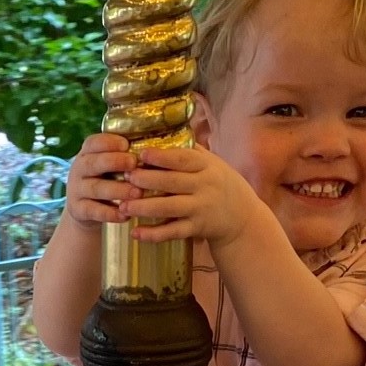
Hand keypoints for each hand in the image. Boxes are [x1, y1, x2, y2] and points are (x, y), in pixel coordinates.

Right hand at [64, 133, 138, 229]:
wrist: (85, 209)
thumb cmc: (106, 179)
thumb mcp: (109, 165)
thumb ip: (124, 156)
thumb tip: (153, 150)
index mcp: (87, 153)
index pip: (94, 142)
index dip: (109, 142)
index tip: (126, 144)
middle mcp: (79, 169)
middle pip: (93, 163)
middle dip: (114, 161)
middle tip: (134, 163)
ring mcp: (77, 190)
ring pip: (95, 188)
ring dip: (117, 190)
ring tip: (137, 193)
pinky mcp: (78, 210)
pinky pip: (94, 211)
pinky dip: (110, 213)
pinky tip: (126, 215)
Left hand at [122, 146, 264, 250]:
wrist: (242, 217)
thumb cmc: (219, 184)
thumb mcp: (211, 164)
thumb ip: (189, 151)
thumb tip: (161, 131)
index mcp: (206, 166)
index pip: (183, 159)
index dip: (162, 156)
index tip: (141, 154)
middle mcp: (205, 186)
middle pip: (173, 182)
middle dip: (148, 180)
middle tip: (126, 177)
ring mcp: (201, 209)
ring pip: (170, 208)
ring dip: (145, 208)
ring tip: (123, 206)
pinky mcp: (196, 229)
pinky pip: (172, 232)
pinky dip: (153, 234)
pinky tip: (135, 233)